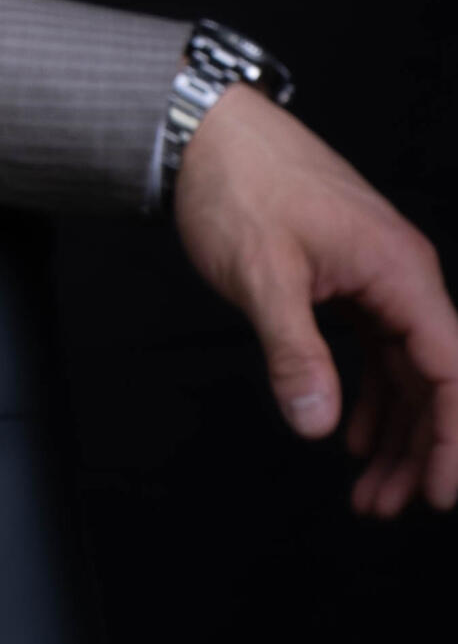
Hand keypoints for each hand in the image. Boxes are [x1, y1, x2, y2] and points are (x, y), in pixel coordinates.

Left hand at [173, 87, 457, 515]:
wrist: (209, 135)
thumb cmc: (238, 188)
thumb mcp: (262, 277)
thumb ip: (293, 352)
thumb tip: (316, 423)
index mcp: (400, 272)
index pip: (450, 369)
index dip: (452, 436)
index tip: (441, 493)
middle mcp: (402, 276)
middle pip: (433, 379)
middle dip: (418, 449)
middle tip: (387, 508)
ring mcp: (377, 279)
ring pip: (403, 371)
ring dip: (392, 432)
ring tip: (368, 491)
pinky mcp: (348, 282)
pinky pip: (375, 351)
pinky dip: (366, 397)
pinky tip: (350, 436)